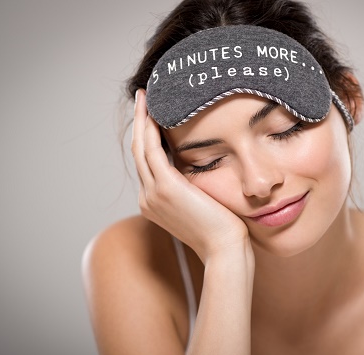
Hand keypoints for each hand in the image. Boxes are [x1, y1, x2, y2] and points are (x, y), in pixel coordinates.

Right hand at [131, 89, 249, 260]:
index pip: (147, 163)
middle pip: (138, 152)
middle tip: (143, 98)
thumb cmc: (222, 229)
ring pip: (141, 148)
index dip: (147, 137)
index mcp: (154, 202)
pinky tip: (154, 111)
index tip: (151, 115)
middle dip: (139, 123)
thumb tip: (199, 170)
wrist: (225, 249)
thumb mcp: (201, 205)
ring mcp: (152, 193)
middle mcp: (147, 198)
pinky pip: (151, 150)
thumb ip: (192, 188)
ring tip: (146, 97)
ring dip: (141, 120)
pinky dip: (150, 128)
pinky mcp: (165, 188)